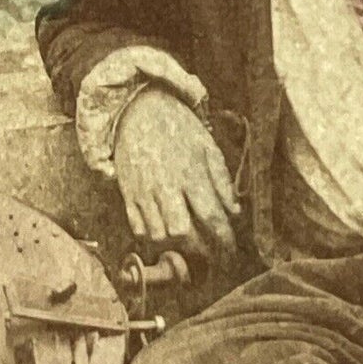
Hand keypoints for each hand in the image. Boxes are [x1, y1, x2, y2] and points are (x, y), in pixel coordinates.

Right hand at [112, 87, 239, 273]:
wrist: (138, 110)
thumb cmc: (177, 127)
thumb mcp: (207, 146)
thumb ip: (222, 180)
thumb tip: (235, 211)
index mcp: (190, 172)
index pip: (211, 216)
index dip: (224, 239)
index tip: (230, 250)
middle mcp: (165, 186)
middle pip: (182, 232)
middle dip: (200, 249)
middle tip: (211, 253)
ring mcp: (143, 191)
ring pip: (158, 235)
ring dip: (176, 246)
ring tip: (189, 244)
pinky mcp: (127, 193)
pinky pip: (137, 227)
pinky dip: (152, 237)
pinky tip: (165, 234)